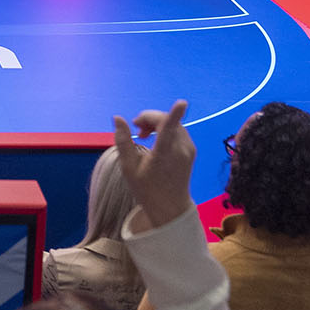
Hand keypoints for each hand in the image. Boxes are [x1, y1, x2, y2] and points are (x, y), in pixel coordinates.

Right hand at [112, 99, 195, 229]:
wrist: (170, 207)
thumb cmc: (146, 189)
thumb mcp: (128, 167)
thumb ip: (123, 141)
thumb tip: (118, 118)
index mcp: (164, 155)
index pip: (169, 130)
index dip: (175, 114)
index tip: (182, 102)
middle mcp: (180, 150)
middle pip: (166, 120)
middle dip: (149, 118)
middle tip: (136, 129)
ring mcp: (188, 150)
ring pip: (173, 124)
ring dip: (157, 123)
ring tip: (143, 135)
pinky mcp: (191, 151)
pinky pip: (178, 130)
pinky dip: (166, 129)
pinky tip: (155, 140)